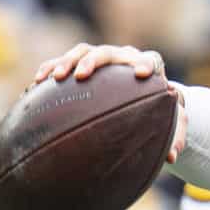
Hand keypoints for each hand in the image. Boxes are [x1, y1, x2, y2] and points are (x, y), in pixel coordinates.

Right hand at [33, 43, 186, 162]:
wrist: (139, 95)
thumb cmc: (156, 109)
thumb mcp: (169, 122)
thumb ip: (174, 136)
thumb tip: (172, 158)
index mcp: (148, 66)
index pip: (150, 60)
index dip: (146, 64)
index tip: (142, 74)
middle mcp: (123, 58)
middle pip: (108, 53)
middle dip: (94, 61)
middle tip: (82, 74)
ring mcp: (101, 59)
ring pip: (82, 51)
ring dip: (67, 61)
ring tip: (55, 77)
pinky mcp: (81, 63)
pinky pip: (62, 61)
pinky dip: (50, 68)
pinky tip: (35, 83)